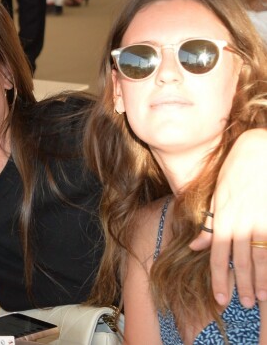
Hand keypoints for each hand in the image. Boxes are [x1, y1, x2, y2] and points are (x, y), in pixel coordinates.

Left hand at [190, 129, 266, 306]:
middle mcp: (241, 222)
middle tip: (243, 302)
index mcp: (223, 218)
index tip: (220, 297)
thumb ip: (208, 223)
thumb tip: (195, 244)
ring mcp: (261, 221)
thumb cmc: (235, 173)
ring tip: (260, 297)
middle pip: (240, 261)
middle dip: (241, 284)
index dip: (218, 278)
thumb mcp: (217, 196)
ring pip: (261, 259)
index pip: (217, 254)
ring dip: (261, 281)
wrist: (259, 152)